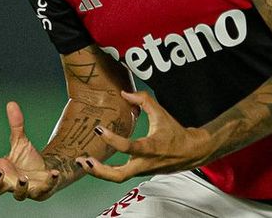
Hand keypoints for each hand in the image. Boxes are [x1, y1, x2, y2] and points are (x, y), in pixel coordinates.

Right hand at [0, 101, 64, 200]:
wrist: (45, 171)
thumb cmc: (27, 159)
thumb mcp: (20, 140)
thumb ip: (16, 125)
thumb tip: (11, 103)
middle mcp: (8, 182)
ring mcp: (23, 189)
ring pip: (17, 195)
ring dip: (19, 188)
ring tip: (23, 178)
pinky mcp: (40, 192)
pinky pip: (43, 191)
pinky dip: (49, 182)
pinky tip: (53, 173)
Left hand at [79, 91, 214, 182]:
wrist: (190, 153)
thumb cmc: (174, 133)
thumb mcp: (161, 113)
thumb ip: (144, 100)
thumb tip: (124, 93)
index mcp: (150, 148)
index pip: (129, 147)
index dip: (112, 139)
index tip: (99, 129)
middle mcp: (144, 163)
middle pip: (118, 176)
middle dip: (99, 170)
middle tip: (83, 160)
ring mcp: (141, 170)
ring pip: (117, 178)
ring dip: (98, 172)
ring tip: (82, 162)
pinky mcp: (138, 172)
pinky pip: (119, 174)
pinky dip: (105, 170)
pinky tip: (93, 162)